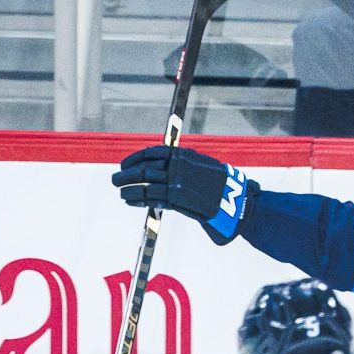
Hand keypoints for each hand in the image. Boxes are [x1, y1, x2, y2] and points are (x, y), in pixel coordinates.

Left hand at [112, 145, 258, 244]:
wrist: (237, 200)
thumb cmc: (222, 186)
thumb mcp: (203, 167)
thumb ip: (184, 166)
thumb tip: (165, 169)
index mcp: (183, 155)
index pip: (152, 153)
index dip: (135, 158)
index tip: (125, 164)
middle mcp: (178, 166)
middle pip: (144, 168)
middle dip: (126, 174)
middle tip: (116, 179)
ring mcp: (176, 182)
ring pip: (144, 184)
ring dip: (129, 189)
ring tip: (121, 193)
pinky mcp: (177, 198)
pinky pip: (151, 198)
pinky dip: (137, 199)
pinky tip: (130, 201)